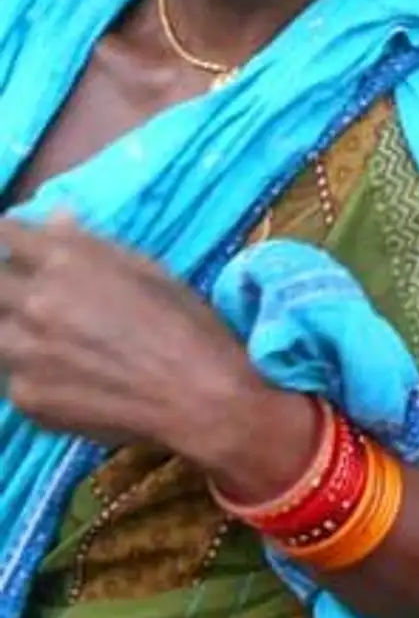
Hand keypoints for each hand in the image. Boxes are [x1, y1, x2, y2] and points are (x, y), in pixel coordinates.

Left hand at [0, 214, 268, 460]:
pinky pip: (13, 374)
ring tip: (59, 340)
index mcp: (66, 263)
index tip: (18, 245)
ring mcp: (21, 354)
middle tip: (38, 295)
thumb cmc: (188, 327)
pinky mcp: (24, 397)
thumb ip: (93, 245)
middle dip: (9, 283)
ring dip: (16, 328)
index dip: (10, 238)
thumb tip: (56, 216)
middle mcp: (33, 303)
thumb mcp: (150, 272)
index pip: (5, 234)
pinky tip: (75, 378)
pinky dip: (34, 371)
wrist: (199, 400)